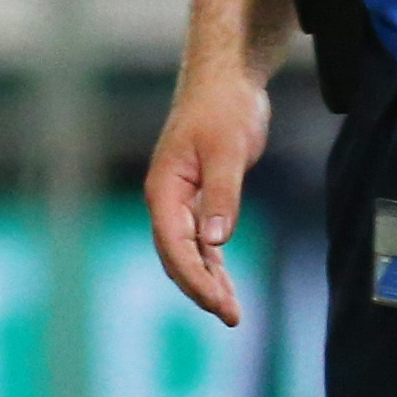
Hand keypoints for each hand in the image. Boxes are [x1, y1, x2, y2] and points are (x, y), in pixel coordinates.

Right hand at [146, 73, 273, 328]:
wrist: (226, 80)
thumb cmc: (222, 108)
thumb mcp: (227, 151)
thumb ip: (222, 195)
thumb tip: (215, 241)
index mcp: (164, 190)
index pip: (174, 246)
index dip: (194, 278)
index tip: (217, 303)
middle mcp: (167, 201)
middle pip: (177, 257)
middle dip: (200, 289)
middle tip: (230, 315)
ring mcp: (182, 202)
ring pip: (189, 254)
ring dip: (208, 282)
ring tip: (231, 313)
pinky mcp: (201, 199)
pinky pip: (203, 242)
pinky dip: (214, 265)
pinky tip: (226, 286)